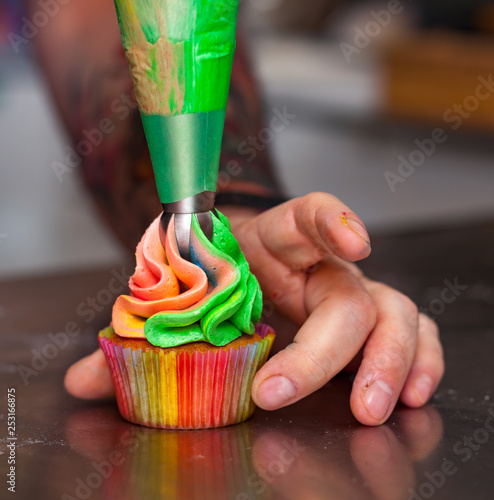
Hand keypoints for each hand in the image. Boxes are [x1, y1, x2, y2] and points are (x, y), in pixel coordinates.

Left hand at [65, 193, 443, 425]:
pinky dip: (418, 360)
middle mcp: (325, 266)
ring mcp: (354, 294)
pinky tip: (410, 394)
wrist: (243, 273)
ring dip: (391, 361)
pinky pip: (412, 333)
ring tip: (372, 407)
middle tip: (280, 392)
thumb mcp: (185, 295)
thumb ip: (141, 333)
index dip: (335, 219)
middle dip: (324, 349)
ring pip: (396, 314)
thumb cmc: (217, 277)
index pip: (311, 214)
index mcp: (277, 242)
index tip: (354, 239)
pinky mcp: (370, 325)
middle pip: (348, 295)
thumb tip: (83, 380)